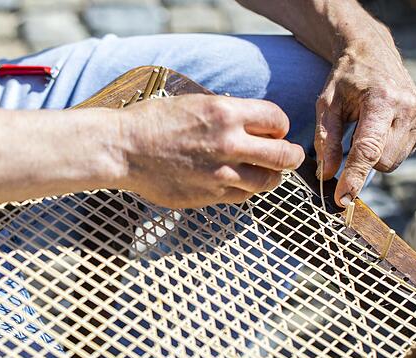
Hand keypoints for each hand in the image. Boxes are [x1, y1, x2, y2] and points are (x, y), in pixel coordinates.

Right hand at [118, 94, 303, 207]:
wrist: (123, 149)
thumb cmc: (153, 122)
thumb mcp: (195, 103)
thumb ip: (228, 115)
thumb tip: (254, 126)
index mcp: (226, 113)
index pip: (278, 120)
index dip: (281, 126)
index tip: (276, 131)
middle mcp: (229, 143)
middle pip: (284, 155)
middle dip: (291, 155)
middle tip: (291, 156)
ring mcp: (221, 174)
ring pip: (268, 181)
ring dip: (273, 176)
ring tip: (268, 173)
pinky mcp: (210, 195)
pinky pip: (243, 196)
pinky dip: (247, 190)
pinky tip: (238, 182)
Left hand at [315, 40, 415, 206]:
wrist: (373, 52)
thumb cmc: (346, 79)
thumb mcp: (326, 104)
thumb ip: (325, 139)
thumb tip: (328, 175)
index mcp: (383, 100)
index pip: (368, 149)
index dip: (354, 177)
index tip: (343, 198)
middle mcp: (409, 109)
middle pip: (380, 161)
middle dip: (360, 159)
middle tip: (350, 133)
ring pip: (391, 163)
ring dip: (373, 155)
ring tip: (365, 125)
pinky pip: (400, 156)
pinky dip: (384, 149)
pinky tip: (379, 127)